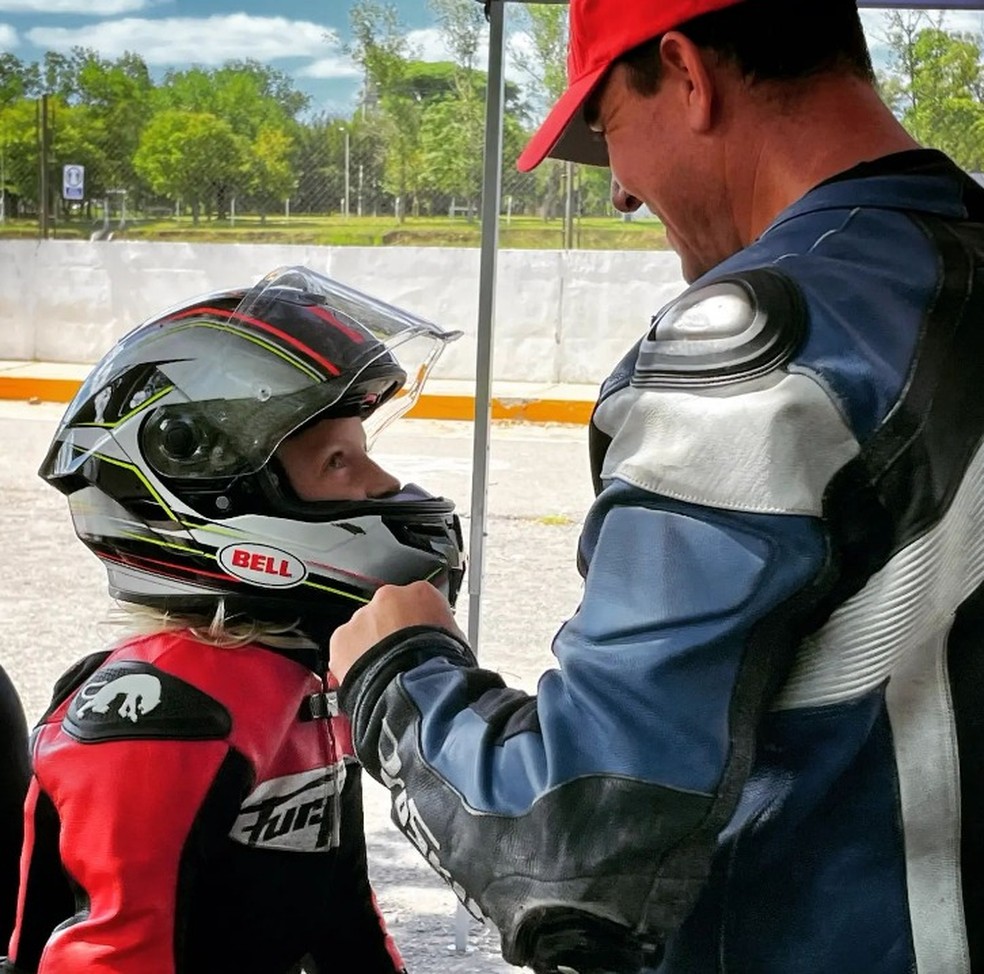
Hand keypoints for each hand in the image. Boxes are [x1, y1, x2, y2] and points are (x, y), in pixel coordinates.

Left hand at [329, 580, 463, 682]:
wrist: (413, 687)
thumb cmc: (438, 667)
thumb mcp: (456, 641)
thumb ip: (440, 630)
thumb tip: (440, 640)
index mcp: (421, 593)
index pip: (417, 600)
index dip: (416, 623)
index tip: (416, 637)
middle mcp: (390, 597)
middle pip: (387, 611)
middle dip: (391, 631)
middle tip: (399, 655)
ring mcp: (363, 616)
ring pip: (364, 628)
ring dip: (371, 645)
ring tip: (383, 670)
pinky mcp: (342, 637)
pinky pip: (345, 646)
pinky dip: (352, 659)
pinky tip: (368, 675)